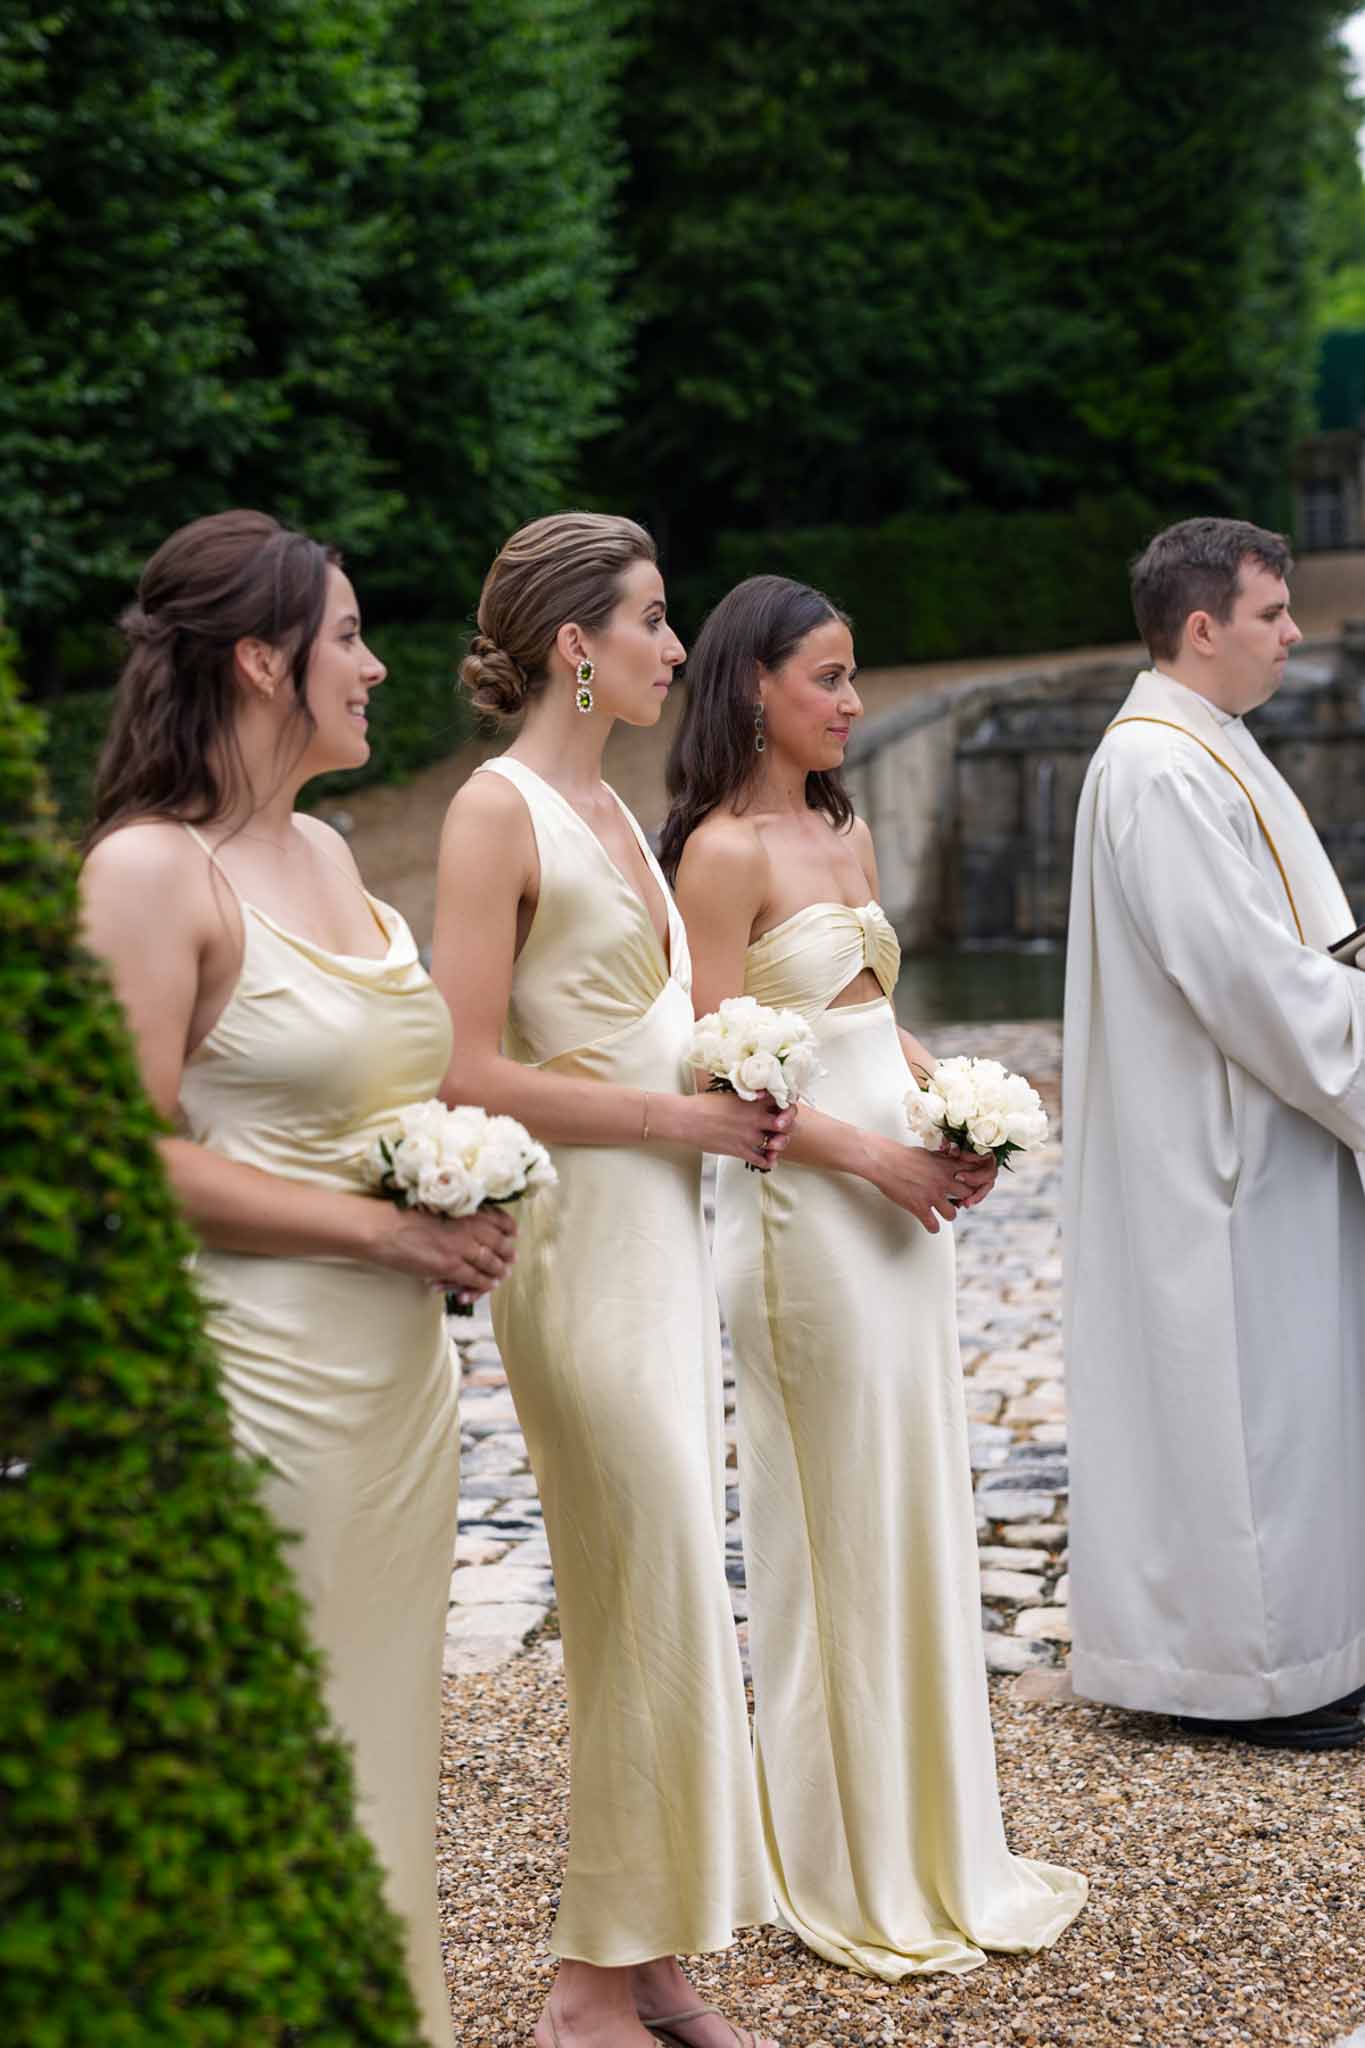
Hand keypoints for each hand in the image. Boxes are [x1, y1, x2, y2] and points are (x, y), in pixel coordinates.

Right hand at [371, 1204, 517, 1294]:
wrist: (381, 1228)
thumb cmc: (401, 1214)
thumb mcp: (436, 1204)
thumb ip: (456, 1213)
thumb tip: (470, 1221)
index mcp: (465, 1208)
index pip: (500, 1219)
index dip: (509, 1228)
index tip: (513, 1233)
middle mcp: (468, 1226)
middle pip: (500, 1243)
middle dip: (508, 1253)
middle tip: (511, 1259)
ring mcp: (461, 1247)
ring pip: (492, 1263)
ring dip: (499, 1270)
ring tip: (503, 1275)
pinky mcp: (450, 1266)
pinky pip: (477, 1278)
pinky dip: (485, 1283)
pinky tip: (489, 1285)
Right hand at [685, 1088, 796, 1168]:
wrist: (686, 1119)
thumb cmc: (703, 1104)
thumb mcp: (729, 1094)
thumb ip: (748, 1097)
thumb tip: (760, 1096)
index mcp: (753, 1102)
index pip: (782, 1102)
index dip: (787, 1105)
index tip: (784, 1108)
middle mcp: (755, 1119)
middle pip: (787, 1125)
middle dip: (787, 1127)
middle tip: (782, 1128)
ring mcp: (749, 1137)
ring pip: (777, 1144)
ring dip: (779, 1145)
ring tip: (775, 1144)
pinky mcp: (740, 1151)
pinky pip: (762, 1160)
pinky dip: (768, 1161)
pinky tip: (768, 1159)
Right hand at [866, 1137, 992, 1232]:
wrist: (883, 1161)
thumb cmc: (902, 1155)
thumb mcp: (928, 1153)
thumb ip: (942, 1160)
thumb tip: (951, 1162)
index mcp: (946, 1166)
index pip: (972, 1176)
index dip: (972, 1183)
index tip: (966, 1186)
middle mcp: (942, 1181)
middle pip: (967, 1195)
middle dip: (962, 1199)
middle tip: (955, 1200)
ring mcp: (932, 1196)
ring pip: (952, 1214)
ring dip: (948, 1214)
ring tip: (941, 1212)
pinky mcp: (919, 1207)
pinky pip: (934, 1226)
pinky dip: (932, 1228)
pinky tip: (929, 1224)